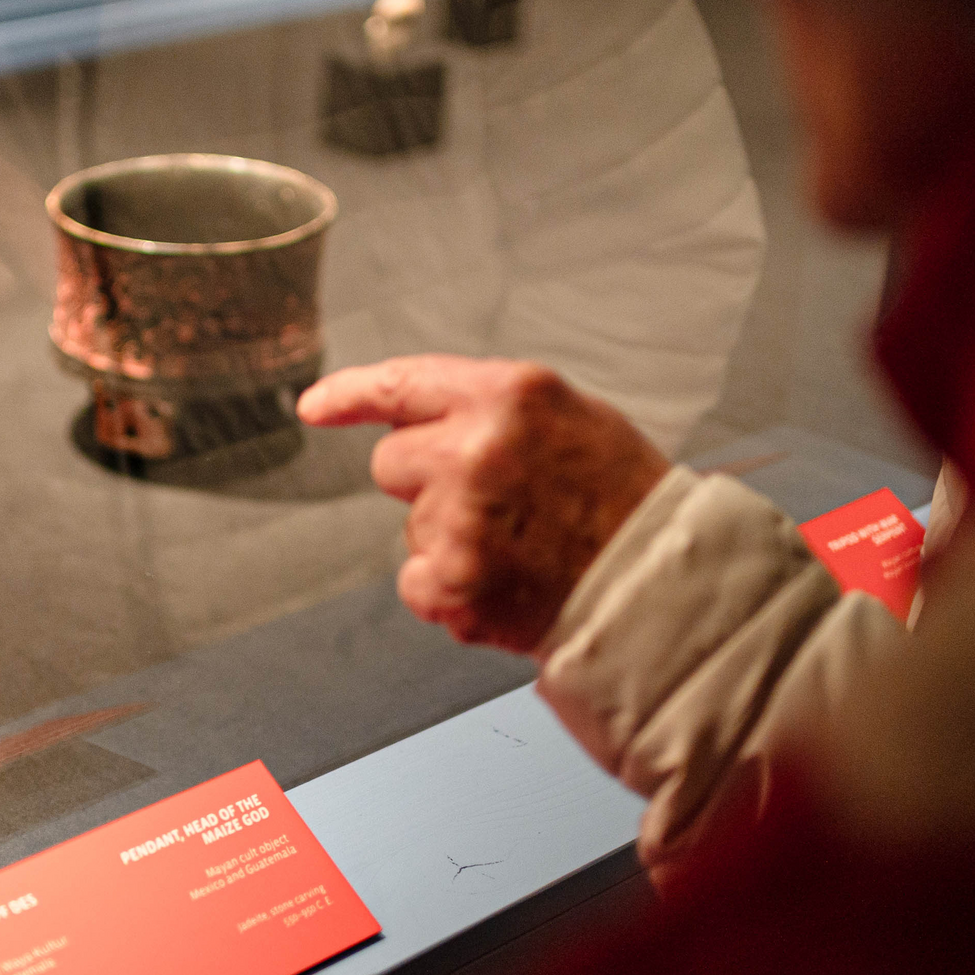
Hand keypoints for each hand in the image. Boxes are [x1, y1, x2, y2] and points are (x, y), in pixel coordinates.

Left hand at [297, 356, 670, 655]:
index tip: (315, 406)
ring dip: (449, 540)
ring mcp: (460, 517)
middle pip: (392, 463)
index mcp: (510, 396)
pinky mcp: (452, 581)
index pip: (404, 383)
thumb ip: (493, 411)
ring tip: (521, 550)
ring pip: (410, 526)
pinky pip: (415, 582)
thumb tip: (421, 417)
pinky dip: (449, 591)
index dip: (349, 394)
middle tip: (496, 507)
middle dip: (426, 483)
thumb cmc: (624, 505)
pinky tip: (504, 586)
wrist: (660, 591)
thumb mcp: (570, 419)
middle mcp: (476, 448)